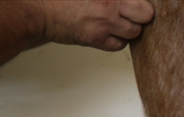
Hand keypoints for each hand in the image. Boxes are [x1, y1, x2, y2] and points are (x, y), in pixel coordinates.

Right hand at [40, 0, 154, 51]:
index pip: (141, 1)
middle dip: (141, 14)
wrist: (38, 10)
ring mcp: (105, 22)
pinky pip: (120, 44)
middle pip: (145, 14)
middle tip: (133, 13)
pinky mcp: (97, 39)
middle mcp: (109, 4)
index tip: (135, 4)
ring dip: (130, 28)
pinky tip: (109, 32)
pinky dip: (118, 40)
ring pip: (135, 31)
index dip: (139, 2)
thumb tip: (126, 0)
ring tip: (117, 22)